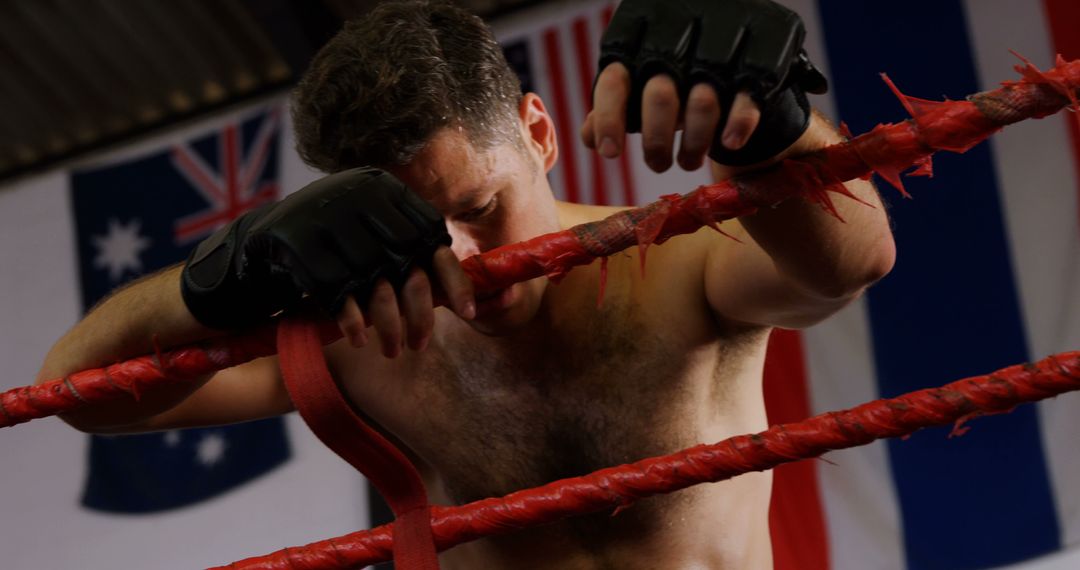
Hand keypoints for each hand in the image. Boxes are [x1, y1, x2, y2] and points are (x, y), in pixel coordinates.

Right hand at [180, 167, 474, 355]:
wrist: (256, 248)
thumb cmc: (330, 252)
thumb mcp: (372, 241)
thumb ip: (411, 255)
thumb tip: (470, 292)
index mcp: (380, 187)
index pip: (430, 234)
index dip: (453, 276)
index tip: (469, 312)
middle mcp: (355, 193)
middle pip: (405, 260)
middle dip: (419, 308)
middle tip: (422, 343)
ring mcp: (323, 214)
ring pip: (372, 280)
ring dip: (387, 323)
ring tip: (394, 350)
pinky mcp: (294, 240)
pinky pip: (335, 289)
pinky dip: (350, 319)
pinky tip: (359, 339)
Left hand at [581, 0, 827, 170]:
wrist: (744, 49)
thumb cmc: (680, 74)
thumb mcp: (643, 82)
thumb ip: (617, 104)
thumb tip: (589, 136)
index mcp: (642, 34)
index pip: (616, 79)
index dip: (609, 118)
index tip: (608, 153)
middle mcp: (681, 32)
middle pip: (659, 95)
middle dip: (656, 142)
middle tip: (657, 165)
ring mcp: (725, 41)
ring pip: (702, 102)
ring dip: (694, 144)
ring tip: (688, 162)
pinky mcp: (762, 55)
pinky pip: (746, 99)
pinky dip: (736, 126)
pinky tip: (728, 144)